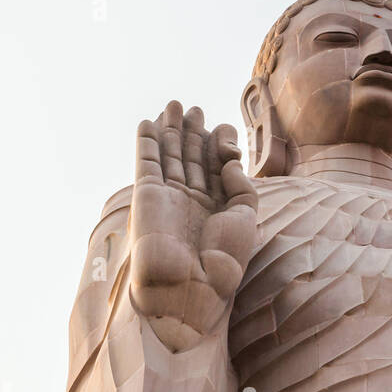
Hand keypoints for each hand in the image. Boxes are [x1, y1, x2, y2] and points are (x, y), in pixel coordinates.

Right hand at [130, 101, 258, 350]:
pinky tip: (149, 122)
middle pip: (191, 158)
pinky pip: (145, 162)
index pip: (217, 169)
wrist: (190, 287)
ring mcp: (169, 197)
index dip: (220, 146)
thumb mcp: (246, 218)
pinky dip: (146, 142)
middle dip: (193, 132)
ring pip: (169, 155)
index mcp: (218, 209)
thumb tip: (230, 158)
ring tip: (175, 105)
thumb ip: (242, 185)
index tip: (226, 129)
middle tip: (196, 108)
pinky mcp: (147, 195)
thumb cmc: (224, 260)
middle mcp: (192, 202)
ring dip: (171, 129)